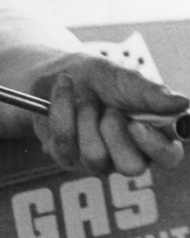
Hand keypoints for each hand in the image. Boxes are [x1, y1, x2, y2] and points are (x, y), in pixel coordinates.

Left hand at [30, 53, 187, 174]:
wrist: (60, 70)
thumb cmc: (100, 79)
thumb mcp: (125, 79)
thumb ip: (150, 93)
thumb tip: (184, 104)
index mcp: (152, 136)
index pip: (168, 157)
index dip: (156, 146)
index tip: (136, 124)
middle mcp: (126, 155)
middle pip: (130, 167)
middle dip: (114, 132)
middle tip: (108, 108)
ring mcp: (95, 160)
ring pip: (94, 156)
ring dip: (86, 117)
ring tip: (86, 99)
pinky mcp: (65, 156)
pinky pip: (63, 141)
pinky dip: (62, 107)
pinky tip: (65, 90)